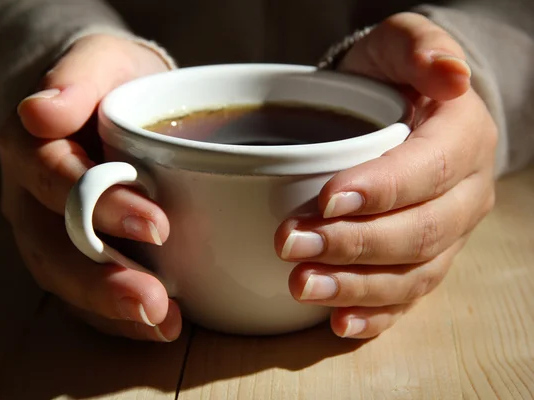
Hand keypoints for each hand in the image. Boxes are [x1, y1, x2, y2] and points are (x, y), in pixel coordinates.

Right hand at [0, 34, 181, 341]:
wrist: (119, 104)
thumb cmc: (114, 83)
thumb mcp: (102, 62)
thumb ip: (77, 79)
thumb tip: (41, 111)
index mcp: (31, 146)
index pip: (55, 178)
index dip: (101, 205)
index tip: (156, 226)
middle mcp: (31, 198)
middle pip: (53, 246)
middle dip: (101, 278)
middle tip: (154, 300)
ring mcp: (48, 233)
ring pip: (65, 280)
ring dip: (111, 308)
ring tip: (162, 322)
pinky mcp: (73, 257)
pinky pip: (84, 298)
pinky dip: (120, 318)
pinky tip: (161, 325)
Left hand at [276, 13, 496, 338]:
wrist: (395, 111)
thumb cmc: (389, 77)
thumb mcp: (398, 44)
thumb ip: (420, 48)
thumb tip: (450, 75)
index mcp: (463, 139)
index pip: (428, 170)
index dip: (382, 189)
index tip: (328, 198)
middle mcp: (464, 194)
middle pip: (419, 232)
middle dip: (354, 244)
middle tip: (292, 245)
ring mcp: (446, 234)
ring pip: (412, 274)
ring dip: (356, 286)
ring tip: (302, 286)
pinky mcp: (422, 260)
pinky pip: (407, 298)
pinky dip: (375, 315)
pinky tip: (338, 324)